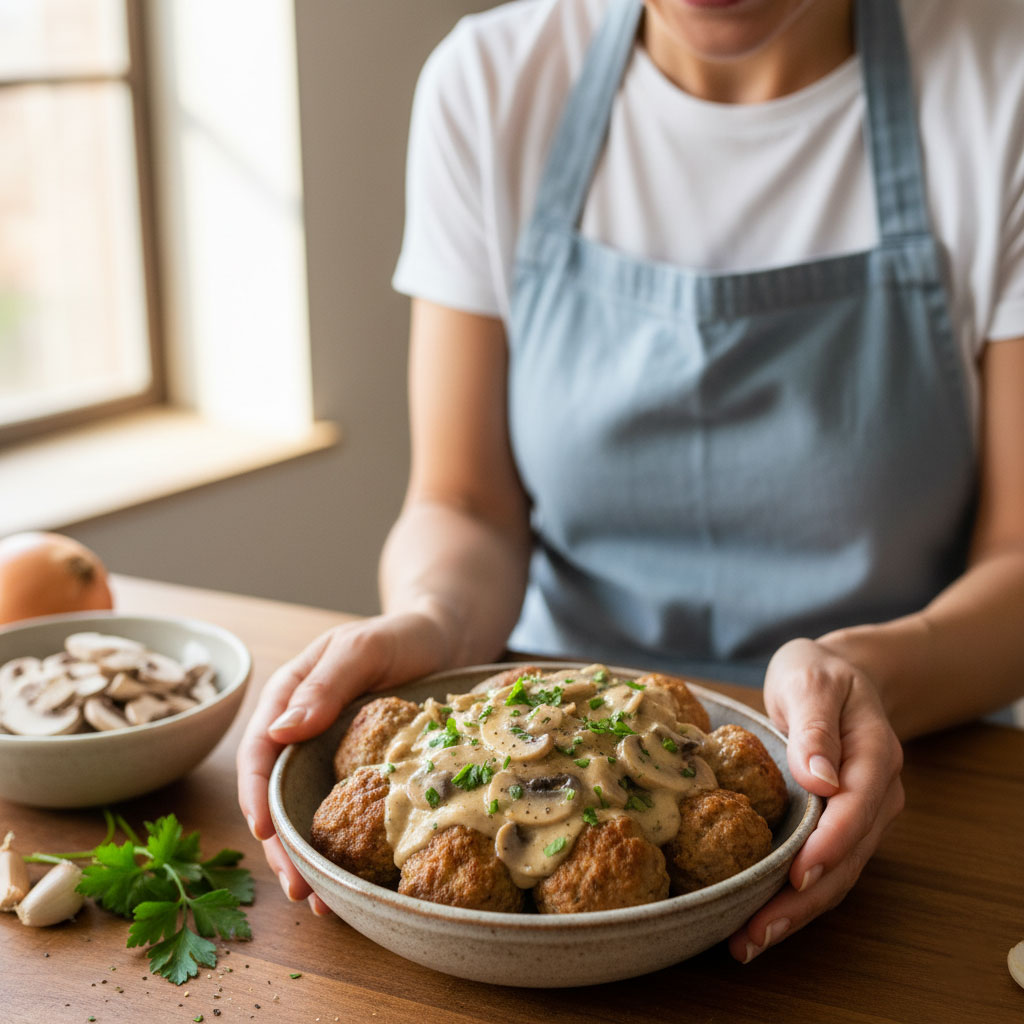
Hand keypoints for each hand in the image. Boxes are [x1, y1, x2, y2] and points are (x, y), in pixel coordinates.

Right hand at [236, 610, 450, 912]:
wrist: (450, 636)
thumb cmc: (405, 634)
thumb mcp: (364, 650)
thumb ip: (324, 686)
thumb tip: (278, 732)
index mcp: (291, 694)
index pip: (260, 749)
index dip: (256, 794)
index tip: (263, 833)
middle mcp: (304, 728)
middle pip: (276, 793)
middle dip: (279, 844)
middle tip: (295, 888)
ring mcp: (331, 752)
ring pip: (306, 811)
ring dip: (307, 857)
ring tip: (317, 901)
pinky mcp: (360, 770)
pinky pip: (344, 812)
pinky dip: (342, 847)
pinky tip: (349, 880)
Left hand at [728, 637, 904, 961]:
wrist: (832, 674)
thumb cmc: (816, 673)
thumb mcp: (811, 682)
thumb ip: (815, 727)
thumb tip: (819, 778)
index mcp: (875, 754)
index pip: (859, 806)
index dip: (832, 844)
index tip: (799, 874)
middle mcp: (877, 794)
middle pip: (849, 855)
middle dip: (804, 899)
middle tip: (757, 931)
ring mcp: (861, 815)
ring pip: (838, 874)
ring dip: (796, 911)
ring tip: (749, 941)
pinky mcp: (838, 827)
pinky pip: (823, 868)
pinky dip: (794, 897)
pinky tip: (759, 920)